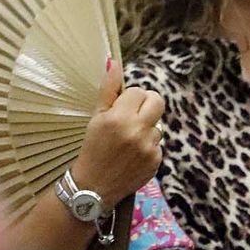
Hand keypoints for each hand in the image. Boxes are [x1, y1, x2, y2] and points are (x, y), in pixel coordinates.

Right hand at [71, 59, 164, 205]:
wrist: (93, 187)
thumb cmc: (92, 148)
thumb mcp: (95, 118)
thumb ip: (107, 90)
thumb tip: (114, 63)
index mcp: (118, 117)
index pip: (138, 91)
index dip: (129, 97)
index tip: (120, 107)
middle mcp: (136, 131)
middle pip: (158, 101)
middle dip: (148, 103)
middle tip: (134, 113)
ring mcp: (149, 147)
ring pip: (157, 124)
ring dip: (146, 127)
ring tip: (128, 140)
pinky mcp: (157, 161)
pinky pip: (158, 143)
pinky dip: (148, 145)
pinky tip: (133, 154)